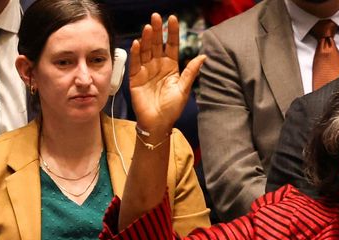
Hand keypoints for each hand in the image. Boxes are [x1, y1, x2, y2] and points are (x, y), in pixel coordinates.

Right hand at [128, 13, 205, 135]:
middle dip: (157, 31)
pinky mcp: (135, 79)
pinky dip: (136, 54)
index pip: (171, 45)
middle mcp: (157, 66)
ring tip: (148, 27)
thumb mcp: (184, 89)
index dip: (172, 33)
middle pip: (157, 44)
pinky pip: (135, 64)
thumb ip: (191, 72)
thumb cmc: (172, 108)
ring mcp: (145, 71)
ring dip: (146, 39)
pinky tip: (137, 43)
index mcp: (170, 66)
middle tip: (156, 17)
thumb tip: (204, 55)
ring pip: (146, 51)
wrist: (158, 124)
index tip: (173, 19)